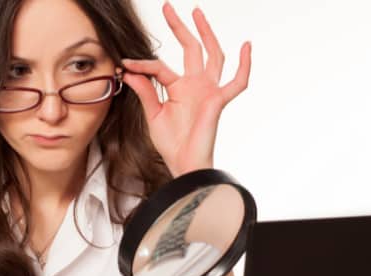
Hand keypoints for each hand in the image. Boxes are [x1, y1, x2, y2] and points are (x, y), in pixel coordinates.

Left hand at [121, 2, 251, 177]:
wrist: (183, 164)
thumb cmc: (171, 144)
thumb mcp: (153, 115)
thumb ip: (145, 91)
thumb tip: (129, 70)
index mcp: (178, 88)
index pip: (159, 67)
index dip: (141, 64)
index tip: (123, 64)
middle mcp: (195, 85)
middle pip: (190, 48)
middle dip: (179, 27)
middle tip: (168, 7)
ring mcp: (208, 90)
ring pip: (212, 54)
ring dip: (206, 33)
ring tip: (196, 12)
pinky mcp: (217, 101)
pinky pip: (236, 82)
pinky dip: (245, 65)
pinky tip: (246, 46)